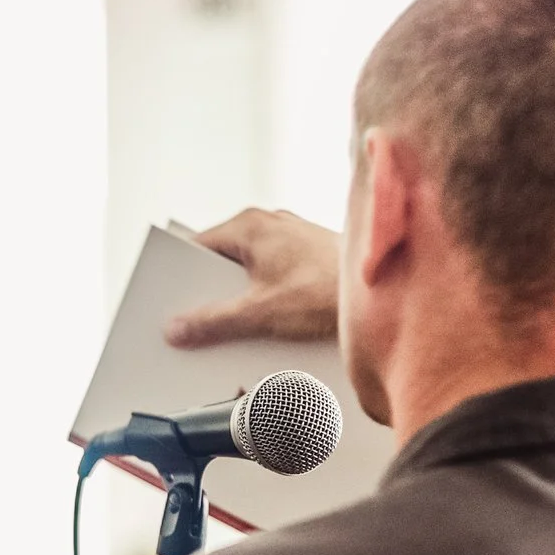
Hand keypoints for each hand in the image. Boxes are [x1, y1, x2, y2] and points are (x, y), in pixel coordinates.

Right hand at [164, 209, 342, 348]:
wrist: (385, 290)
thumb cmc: (329, 289)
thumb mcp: (259, 313)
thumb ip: (213, 322)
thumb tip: (179, 329)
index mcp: (248, 227)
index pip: (196, 247)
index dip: (180, 276)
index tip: (169, 300)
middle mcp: (268, 225)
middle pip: (222, 262)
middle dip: (210, 293)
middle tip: (197, 323)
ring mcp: (289, 240)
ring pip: (247, 271)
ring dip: (238, 299)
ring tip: (233, 329)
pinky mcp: (306, 258)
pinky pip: (270, 277)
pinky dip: (262, 299)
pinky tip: (265, 325)